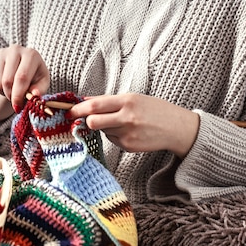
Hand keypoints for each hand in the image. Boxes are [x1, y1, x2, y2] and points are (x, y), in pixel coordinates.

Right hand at [0, 45, 49, 112]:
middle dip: (10, 95)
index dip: (18, 95)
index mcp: (31, 54)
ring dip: (3, 92)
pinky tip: (4, 83)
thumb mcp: (42, 83)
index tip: (18, 107)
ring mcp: (2, 52)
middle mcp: (16, 49)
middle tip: (16, 101)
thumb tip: (34, 94)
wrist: (21, 66)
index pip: (21, 77)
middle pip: (7, 80)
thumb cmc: (34, 76)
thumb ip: (40, 89)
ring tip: (11, 90)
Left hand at [66, 93, 199, 157]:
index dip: (78, 109)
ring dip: (104, 127)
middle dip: (86, 121)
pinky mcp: (129, 147)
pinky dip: (114, 135)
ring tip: (119, 123)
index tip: (69, 111)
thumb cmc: (154, 109)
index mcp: (127, 101)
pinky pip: (111, 140)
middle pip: (93, 122)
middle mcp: (127, 118)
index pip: (95, 105)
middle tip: (85, 119)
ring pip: (102, 131)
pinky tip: (129, 132)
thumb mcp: (133, 98)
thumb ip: (108, 101)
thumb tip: (83, 100)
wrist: (177, 128)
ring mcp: (128, 134)